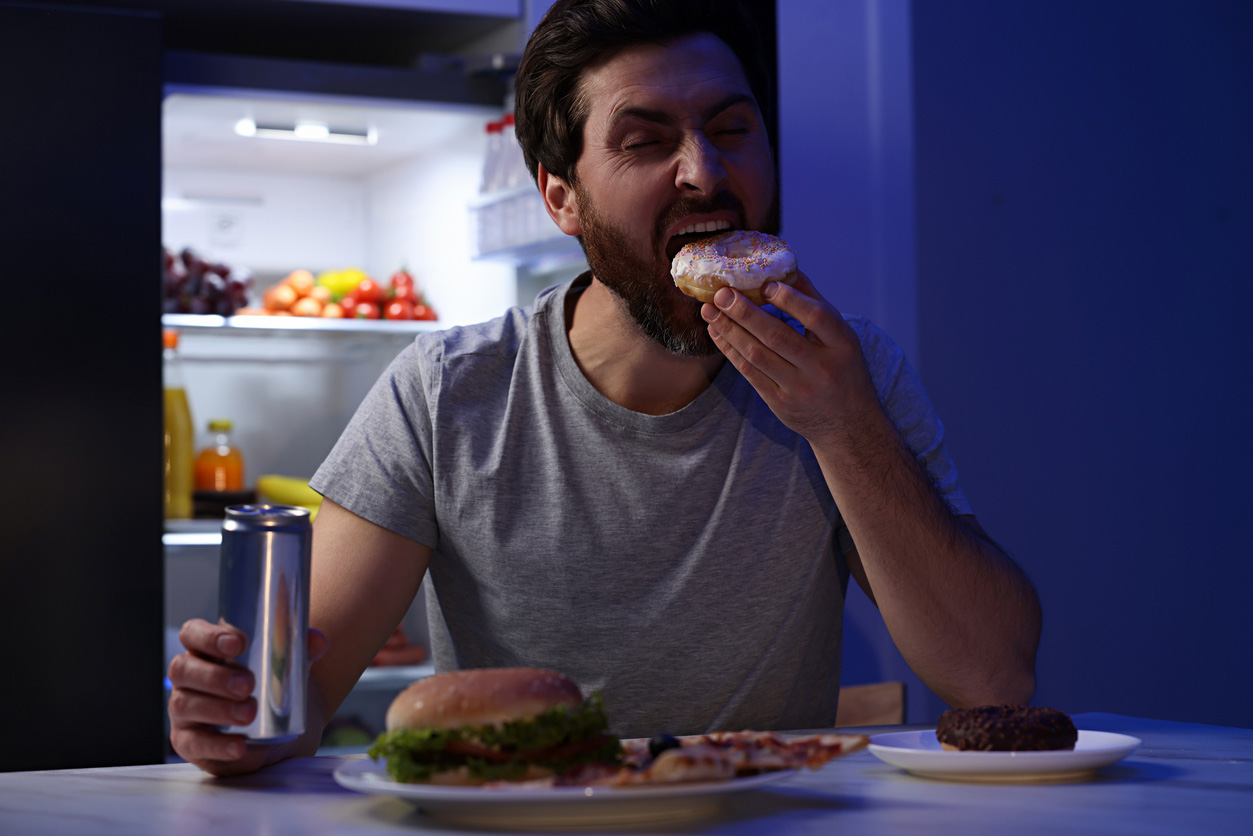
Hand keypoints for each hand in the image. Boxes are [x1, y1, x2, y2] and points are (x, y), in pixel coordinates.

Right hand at [167, 618, 328, 776]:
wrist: (281, 725)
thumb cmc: (274, 681)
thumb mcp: (290, 661)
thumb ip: (303, 647)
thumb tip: (318, 642)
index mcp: (207, 648)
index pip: (193, 633)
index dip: (209, 636)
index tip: (238, 643)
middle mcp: (189, 677)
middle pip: (184, 670)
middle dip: (216, 676)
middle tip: (248, 685)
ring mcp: (185, 710)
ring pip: (186, 706)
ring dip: (219, 709)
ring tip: (249, 713)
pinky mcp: (190, 742)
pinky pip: (195, 744)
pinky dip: (218, 745)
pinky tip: (239, 746)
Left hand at [701, 271, 882, 446]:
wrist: (848, 424)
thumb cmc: (842, 368)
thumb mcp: (841, 337)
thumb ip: (815, 304)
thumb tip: (785, 269)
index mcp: (843, 344)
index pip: (817, 317)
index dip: (791, 300)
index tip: (765, 284)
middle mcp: (822, 368)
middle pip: (777, 336)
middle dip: (745, 313)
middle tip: (721, 293)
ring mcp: (799, 388)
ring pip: (758, 355)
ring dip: (730, 330)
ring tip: (709, 310)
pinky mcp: (780, 404)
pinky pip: (749, 373)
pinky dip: (731, 350)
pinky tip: (717, 332)